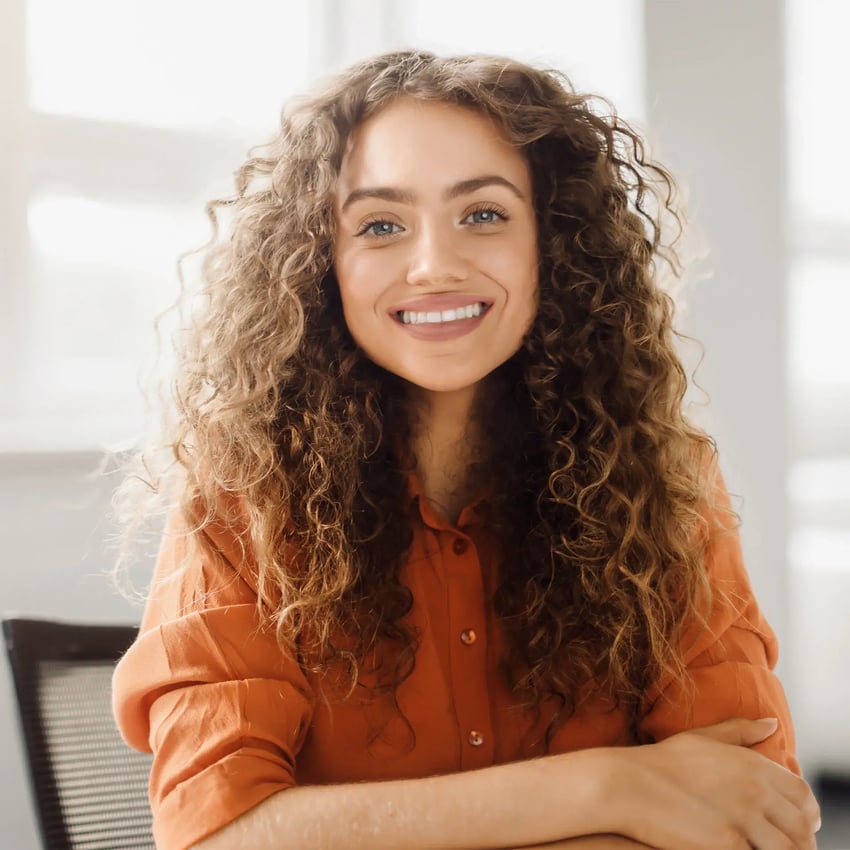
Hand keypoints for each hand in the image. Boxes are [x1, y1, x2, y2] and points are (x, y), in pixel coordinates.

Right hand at [604, 717, 819, 849]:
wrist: (626, 785)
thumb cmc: (662, 761)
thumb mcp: (702, 738)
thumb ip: (740, 730)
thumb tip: (772, 723)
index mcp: (751, 764)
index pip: (803, 794)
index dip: (807, 812)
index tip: (800, 822)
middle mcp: (754, 791)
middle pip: (802, 826)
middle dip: (801, 840)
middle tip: (786, 845)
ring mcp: (742, 820)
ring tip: (764, 849)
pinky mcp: (726, 846)